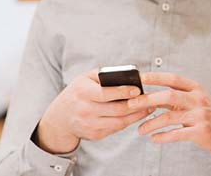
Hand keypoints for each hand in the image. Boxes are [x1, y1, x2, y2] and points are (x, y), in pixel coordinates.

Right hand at [36, 69, 152, 153]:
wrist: (60, 118)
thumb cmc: (78, 93)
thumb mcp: (85, 79)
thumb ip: (104, 74)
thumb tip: (128, 74)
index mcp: (82, 93)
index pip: (106, 94)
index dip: (124, 92)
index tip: (138, 89)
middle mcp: (84, 110)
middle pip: (116, 110)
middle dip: (136, 105)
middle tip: (151, 100)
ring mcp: (89, 125)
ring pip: (119, 122)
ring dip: (136, 115)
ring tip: (148, 108)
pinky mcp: (94, 135)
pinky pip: (116, 129)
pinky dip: (128, 122)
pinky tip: (137, 115)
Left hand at [129, 72, 210, 169]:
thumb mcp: (197, 102)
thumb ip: (176, 99)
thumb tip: (150, 96)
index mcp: (197, 90)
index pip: (173, 78)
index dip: (156, 77)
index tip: (140, 78)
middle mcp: (199, 100)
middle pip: (168, 95)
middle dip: (147, 99)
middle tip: (132, 104)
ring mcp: (200, 115)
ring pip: (169, 116)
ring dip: (151, 123)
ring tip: (141, 129)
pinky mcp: (200, 131)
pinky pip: (176, 134)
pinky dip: (163, 137)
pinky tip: (154, 138)